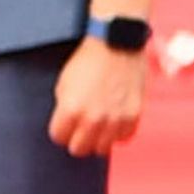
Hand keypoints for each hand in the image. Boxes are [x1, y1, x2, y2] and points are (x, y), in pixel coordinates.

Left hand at [52, 35, 149, 156]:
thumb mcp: (63, 85)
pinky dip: (118, 132)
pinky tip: (114, 121)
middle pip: (79, 149)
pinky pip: (124, 138)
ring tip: (98, 126)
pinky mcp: (134, 115)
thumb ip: (64, 110)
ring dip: (98, 139)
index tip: (65, 121)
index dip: (61, 129)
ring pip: (102, 149)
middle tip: (80, 128)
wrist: (117, 43)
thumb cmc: (87, 62)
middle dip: (77, 139)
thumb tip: (68, 128)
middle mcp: (93, 118)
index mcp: (70, 110)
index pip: (59, 137)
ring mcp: (115, 118)